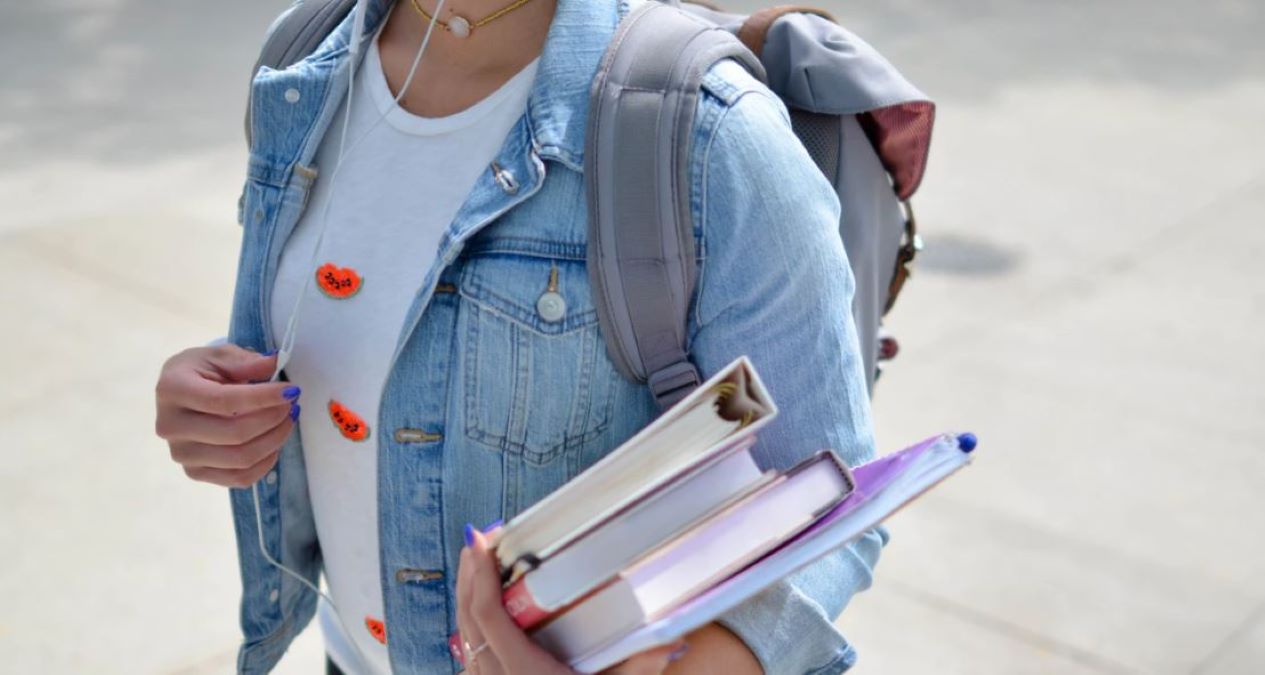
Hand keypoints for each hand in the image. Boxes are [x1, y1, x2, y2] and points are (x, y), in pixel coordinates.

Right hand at [155, 345, 300, 487]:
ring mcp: (182, 454)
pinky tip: (274, 443)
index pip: (224, 401)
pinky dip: (265, 463)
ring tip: (287, 420)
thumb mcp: (220, 355)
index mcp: (172, 390)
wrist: (181, 394)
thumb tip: (274, 364)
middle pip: (235, 434)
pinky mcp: (195, 472)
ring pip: (240, 459)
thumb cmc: (201, 371)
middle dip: (273, 418)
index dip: (263, 397)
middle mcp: (171, 426)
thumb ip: (246, 361)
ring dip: (274, 440)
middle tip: (292, 404)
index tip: (291, 390)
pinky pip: (239, 478)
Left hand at [455, 525, 687, 674]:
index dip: (481, 576)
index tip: (481, 541)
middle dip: (469, 575)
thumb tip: (671, 639)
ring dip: (468, 598)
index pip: (489, 616)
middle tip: (476, 540)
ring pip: (465, 638)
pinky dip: (473, 627)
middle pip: (468, 619)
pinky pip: (472, 657)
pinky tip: (484, 614)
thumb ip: (643, 668)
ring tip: (478, 566)